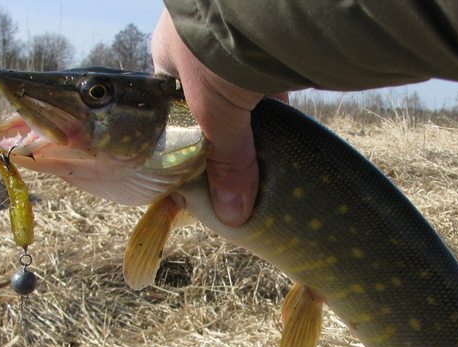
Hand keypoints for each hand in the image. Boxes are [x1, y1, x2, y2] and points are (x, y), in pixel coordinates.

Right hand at [152, 9, 262, 225]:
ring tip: (263, 157)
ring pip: (244, 88)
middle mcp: (198, 41)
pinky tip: (288, 128)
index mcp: (168, 52)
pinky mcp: (271, 37)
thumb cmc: (213, 52)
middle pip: (211, 98)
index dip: (181, 135)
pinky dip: (278, 100)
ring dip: (255, 118)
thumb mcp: (215, 113)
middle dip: (225, 130)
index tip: (196, 166)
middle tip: (235, 168)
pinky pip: (272, 75)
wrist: (259, 0)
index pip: (170, 102)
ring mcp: (234, 36)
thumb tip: (232, 214)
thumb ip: (225, 161)